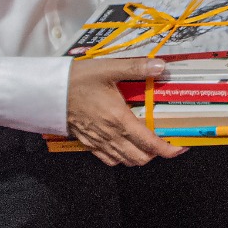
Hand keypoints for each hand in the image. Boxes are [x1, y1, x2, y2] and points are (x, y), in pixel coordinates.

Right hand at [66, 57, 185, 166]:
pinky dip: (121, 157)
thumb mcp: (108, 68)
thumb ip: (136, 67)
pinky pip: (108, 159)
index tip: (180, 147)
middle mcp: (110, 135)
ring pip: (124, 161)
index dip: (168, 149)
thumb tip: (162, 66)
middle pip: (139, 158)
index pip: (149, 143)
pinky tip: (124, 145)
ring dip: (139, 157)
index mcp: (119, 119)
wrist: (47, 91)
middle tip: (166, 142)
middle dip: (156, 154)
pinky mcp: (86, 142)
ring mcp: (97, 141)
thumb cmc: (77, 79)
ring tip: (148, 144)